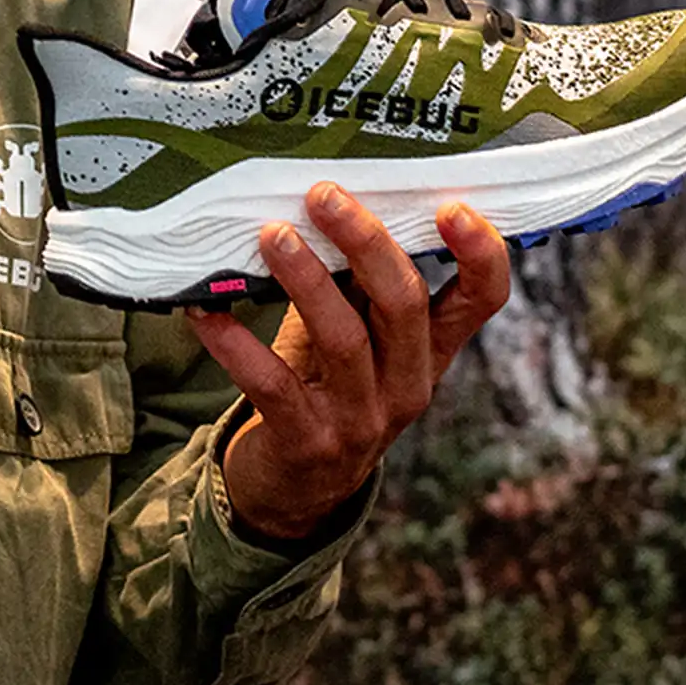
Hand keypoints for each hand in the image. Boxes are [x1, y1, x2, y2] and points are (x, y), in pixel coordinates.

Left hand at [184, 186, 513, 541]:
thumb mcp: (355, 336)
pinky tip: (205, 310)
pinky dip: (235, 343)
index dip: (479, 255)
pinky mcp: (307, 441)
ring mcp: (361, 419)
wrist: (297, 489)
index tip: (453, 207)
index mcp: (430, 352)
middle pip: (404, 304)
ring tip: (272, 236)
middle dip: (367, 243)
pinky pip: (271, 384)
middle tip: (325, 196)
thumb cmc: (325, 387)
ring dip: (305, 279)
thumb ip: (355, 283)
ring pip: (343, 338)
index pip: (480, 301)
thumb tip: (331, 200)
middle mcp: (407, 385)